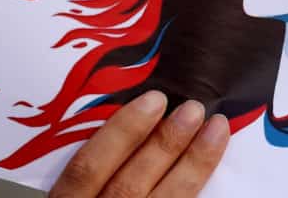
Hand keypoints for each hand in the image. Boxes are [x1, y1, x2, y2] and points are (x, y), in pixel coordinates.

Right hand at [49, 90, 229, 197]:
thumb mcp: (70, 197)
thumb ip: (90, 176)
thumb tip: (135, 126)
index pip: (88, 169)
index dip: (122, 133)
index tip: (154, 100)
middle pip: (130, 186)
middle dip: (166, 144)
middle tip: (195, 109)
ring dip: (194, 166)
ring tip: (216, 131)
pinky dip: (196, 197)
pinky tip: (216, 177)